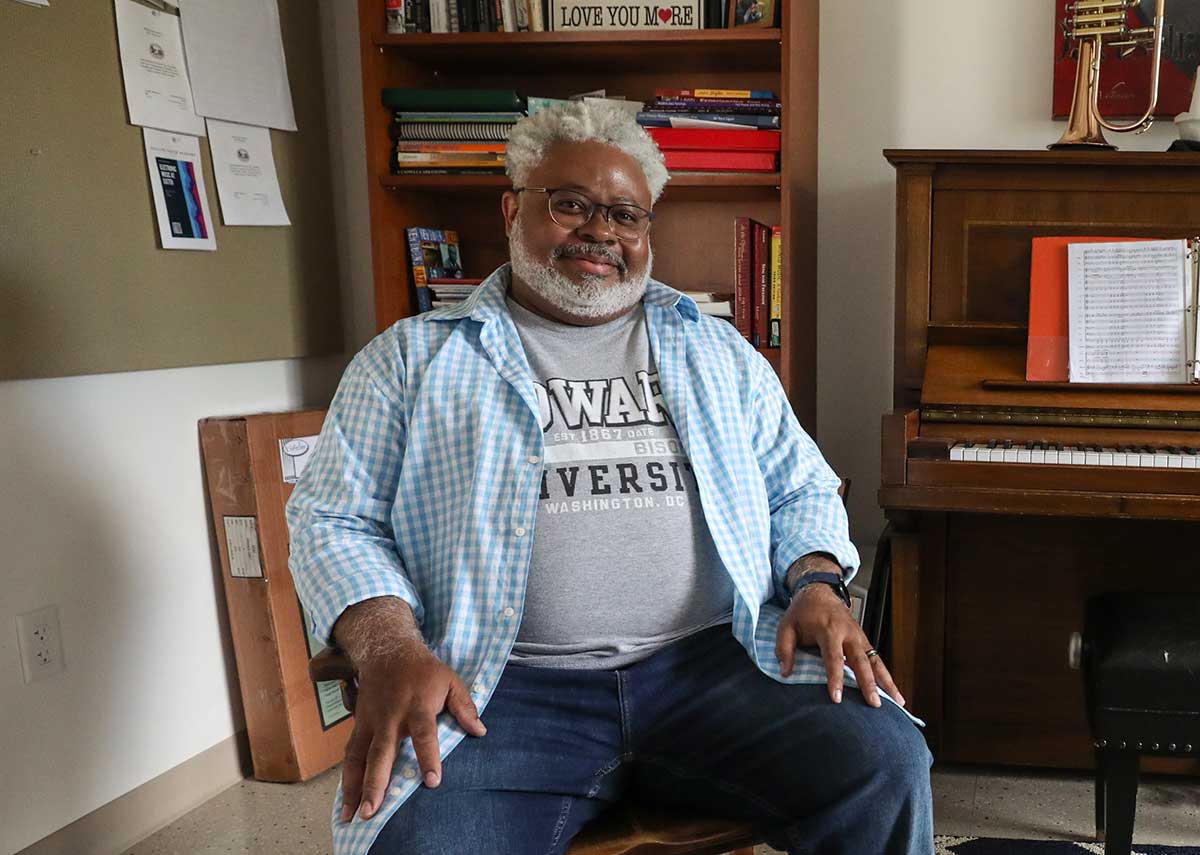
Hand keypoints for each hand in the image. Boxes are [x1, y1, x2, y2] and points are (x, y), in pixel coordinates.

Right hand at [340, 642, 486, 821]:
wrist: (387, 651)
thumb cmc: (424, 670)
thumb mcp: (450, 681)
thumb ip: (465, 707)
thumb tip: (480, 731)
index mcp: (417, 706)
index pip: (424, 734)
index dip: (428, 757)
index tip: (432, 781)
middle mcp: (391, 717)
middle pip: (382, 753)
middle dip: (376, 783)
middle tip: (372, 810)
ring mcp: (371, 722)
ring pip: (358, 757)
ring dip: (354, 787)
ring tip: (352, 815)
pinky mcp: (358, 724)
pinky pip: (350, 754)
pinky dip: (346, 777)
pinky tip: (346, 799)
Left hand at [774, 584, 904, 708]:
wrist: (820, 591)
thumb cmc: (802, 612)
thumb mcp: (786, 625)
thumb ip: (784, 648)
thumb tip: (785, 672)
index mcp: (828, 629)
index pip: (833, 657)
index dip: (835, 678)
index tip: (837, 698)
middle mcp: (848, 633)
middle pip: (860, 660)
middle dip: (868, 683)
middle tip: (874, 704)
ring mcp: (859, 637)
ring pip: (876, 661)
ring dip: (886, 682)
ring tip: (898, 702)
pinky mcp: (865, 641)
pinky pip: (878, 660)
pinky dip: (887, 676)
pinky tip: (895, 694)